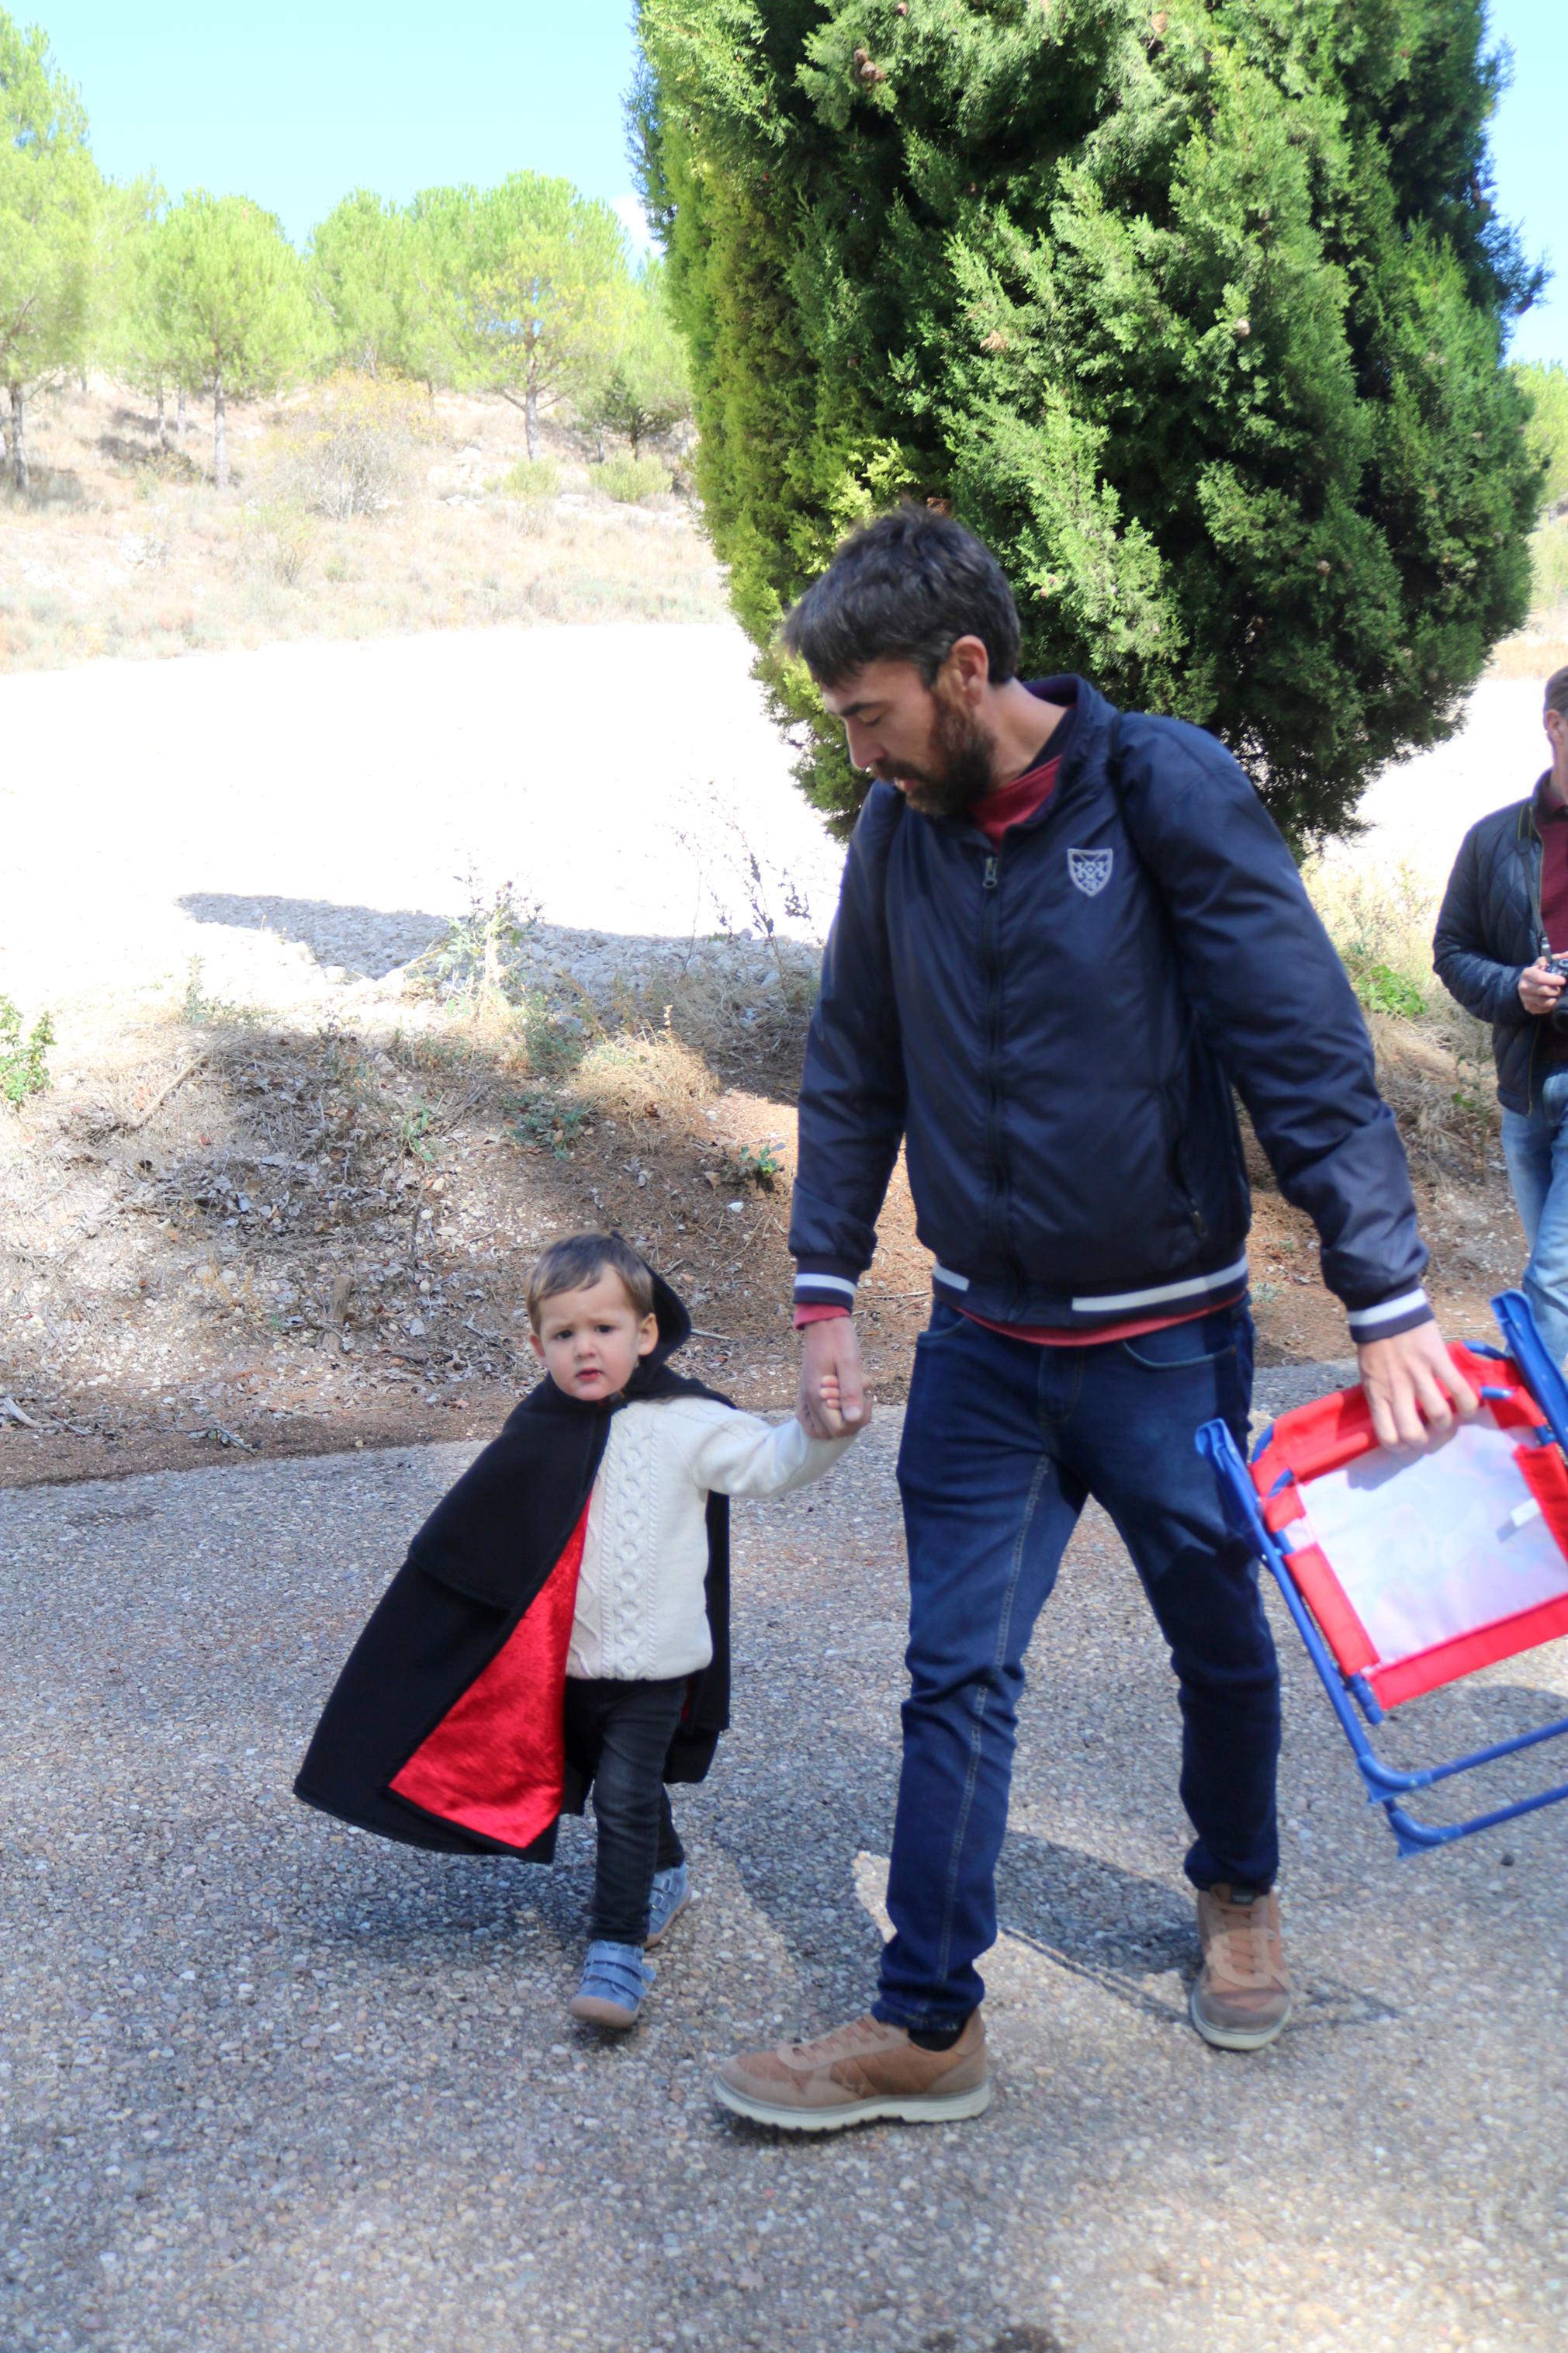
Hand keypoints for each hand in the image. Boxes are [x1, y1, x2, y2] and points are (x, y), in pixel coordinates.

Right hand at [797, 1317, 869, 1438]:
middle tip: (861, 1396)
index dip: (856, 1420)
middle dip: (851, 1420)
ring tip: (852, 1397)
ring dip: (840, 1419)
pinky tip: (841, 1402)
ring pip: (821, 1430)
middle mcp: (807, 1400)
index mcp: (817, 1394)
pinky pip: (812, 1420)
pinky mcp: (806, 1394)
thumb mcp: (849, 1362)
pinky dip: (827, 1417)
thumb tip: (854, 1419)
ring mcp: (805, 1398)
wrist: (823, 1321)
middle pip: (831, 1432)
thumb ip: (850, 1391)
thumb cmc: (838, 1339)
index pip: (839, 1429)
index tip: (865, 1398)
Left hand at [1356, 1322, 1478, 1448]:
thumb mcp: (1368, 1374)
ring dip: (1446, 1423)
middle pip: (1413, 1434)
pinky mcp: (1438, 1360)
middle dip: (1425, 1441)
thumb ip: (1380, 1395)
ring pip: (1439, 1415)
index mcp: (1376, 1394)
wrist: (1384, 1308)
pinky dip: (1468, 1404)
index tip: (1408, 1440)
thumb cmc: (1374, 1343)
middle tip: (1429, 1432)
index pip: (1387, 1436)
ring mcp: (1418, 1375)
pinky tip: (1468, 1407)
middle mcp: (1396, 1389)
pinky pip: (1459, 1390)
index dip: (1400, 1446)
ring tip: (1448, 1418)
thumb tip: (1394, 1417)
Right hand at [1518, 958, 1563, 1016]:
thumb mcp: (1544, 963)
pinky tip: (1552, 999)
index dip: (1553, 979)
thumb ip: (1557, 959)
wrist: (1523, 987)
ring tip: (1558, 994)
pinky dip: (1552, 1005)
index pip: (1540, 978)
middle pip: (1544, 991)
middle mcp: (1524, 987)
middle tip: (1561, 988)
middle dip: (1556, 990)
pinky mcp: (1530, 1008)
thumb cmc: (1538, 973)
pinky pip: (1545, 1009)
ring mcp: (1526, 999)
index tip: (1563, 980)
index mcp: (1527, 973)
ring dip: (1555, 998)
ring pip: (1546, 1002)